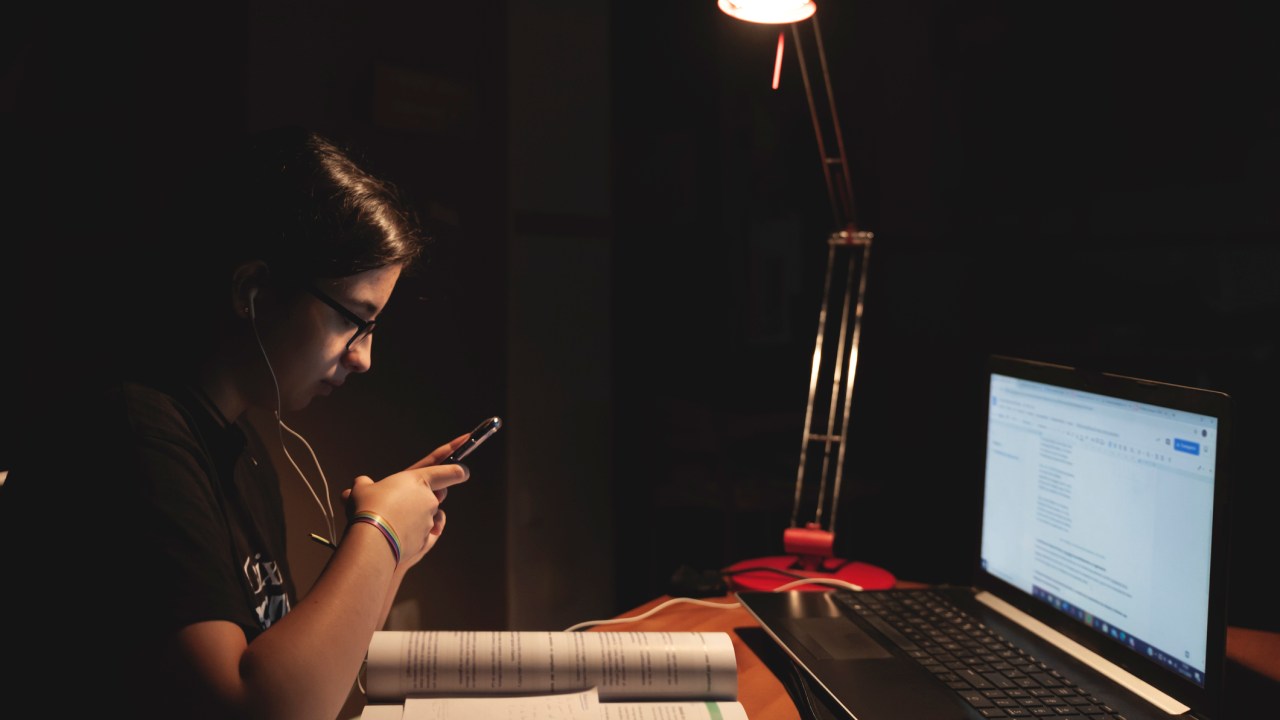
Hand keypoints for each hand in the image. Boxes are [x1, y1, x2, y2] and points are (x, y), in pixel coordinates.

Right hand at [342, 435, 471, 566]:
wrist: (373, 538)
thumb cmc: (368, 508)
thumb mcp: (361, 490)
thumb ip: (364, 485)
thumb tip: (357, 485)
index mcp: (418, 479)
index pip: (449, 471)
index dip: (458, 470)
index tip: (464, 471)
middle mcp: (429, 499)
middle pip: (438, 495)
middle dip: (428, 497)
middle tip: (406, 501)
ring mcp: (429, 519)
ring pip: (431, 516)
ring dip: (417, 517)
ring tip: (393, 522)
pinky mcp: (426, 538)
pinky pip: (427, 534)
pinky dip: (417, 534)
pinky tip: (400, 535)